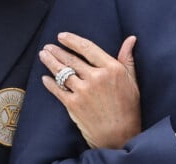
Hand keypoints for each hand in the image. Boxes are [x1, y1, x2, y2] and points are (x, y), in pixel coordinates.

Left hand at [39, 32, 139, 148]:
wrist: (121, 138)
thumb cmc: (128, 109)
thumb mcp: (132, 81)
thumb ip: (127, 58)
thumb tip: (131, 38)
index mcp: (111, 69)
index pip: (87, 47)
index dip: (72, 40)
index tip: (61, 36)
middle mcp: (96, 78)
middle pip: (71, 59)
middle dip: (56, 51)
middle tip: (48, 46)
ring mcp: (84, 91)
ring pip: (62, 71)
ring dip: (50, 61)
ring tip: (43, 55)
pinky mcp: (74, 105)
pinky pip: (58, 89)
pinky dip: (49, 82)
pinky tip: (45, 78)